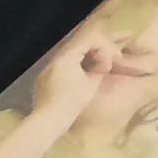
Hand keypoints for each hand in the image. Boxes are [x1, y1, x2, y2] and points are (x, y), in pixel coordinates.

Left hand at [27, 21, 119, 138]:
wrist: (50, 118)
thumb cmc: (73, 101)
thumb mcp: (92, 83)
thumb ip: (99, 67)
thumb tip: (100, 64)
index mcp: (67, 56)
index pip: (89, 40)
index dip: (105, 47)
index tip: (113, 60)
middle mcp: (56, 57)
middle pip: (79, 45)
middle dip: (96, 51)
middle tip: (106, 64)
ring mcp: (48, 67)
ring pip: (70, 55)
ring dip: (85, 59)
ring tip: (95, 72)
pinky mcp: (44, 77)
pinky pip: (62, 66)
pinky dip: (75, 66)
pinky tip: (80, 79)